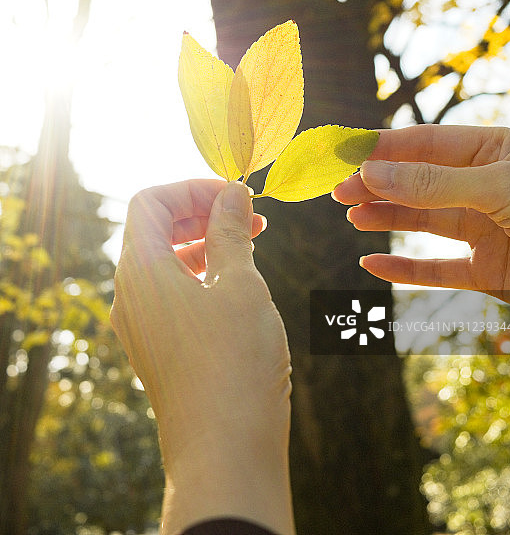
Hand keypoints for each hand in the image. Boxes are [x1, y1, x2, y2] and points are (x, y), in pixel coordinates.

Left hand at [110, 179, 294, 534]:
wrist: (224, 451)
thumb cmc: (234, 361)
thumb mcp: (239, 283)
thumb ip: (230, 231)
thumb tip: (232, 193)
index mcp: (140, 269)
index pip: (150, 201)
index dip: (192, 188)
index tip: (235, 196)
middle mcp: (130, 294)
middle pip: (155, 229)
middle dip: (201, 213)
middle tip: (249, 218)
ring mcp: (140, 325)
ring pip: (164, 263)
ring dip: (204, 244)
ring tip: (250, 246)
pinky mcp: (156, 348)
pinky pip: (169, 294)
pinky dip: (200, 276)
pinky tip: (236, 286)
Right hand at [332, 125, 509, 309]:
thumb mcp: (499, 187)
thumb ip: (436, 183)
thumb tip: (372, 173)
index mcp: (494, 150)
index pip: (426, 141)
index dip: (383, 147)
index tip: (343, 153)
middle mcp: (486, 186)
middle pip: (418, 181)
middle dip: (377, 185)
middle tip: (339, 192)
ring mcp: (487, 229)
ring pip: (424, 221)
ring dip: (386, 219)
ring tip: (353, 218)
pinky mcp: (491, 270)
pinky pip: (439, 270)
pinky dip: (405, 269)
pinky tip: (374, 264)